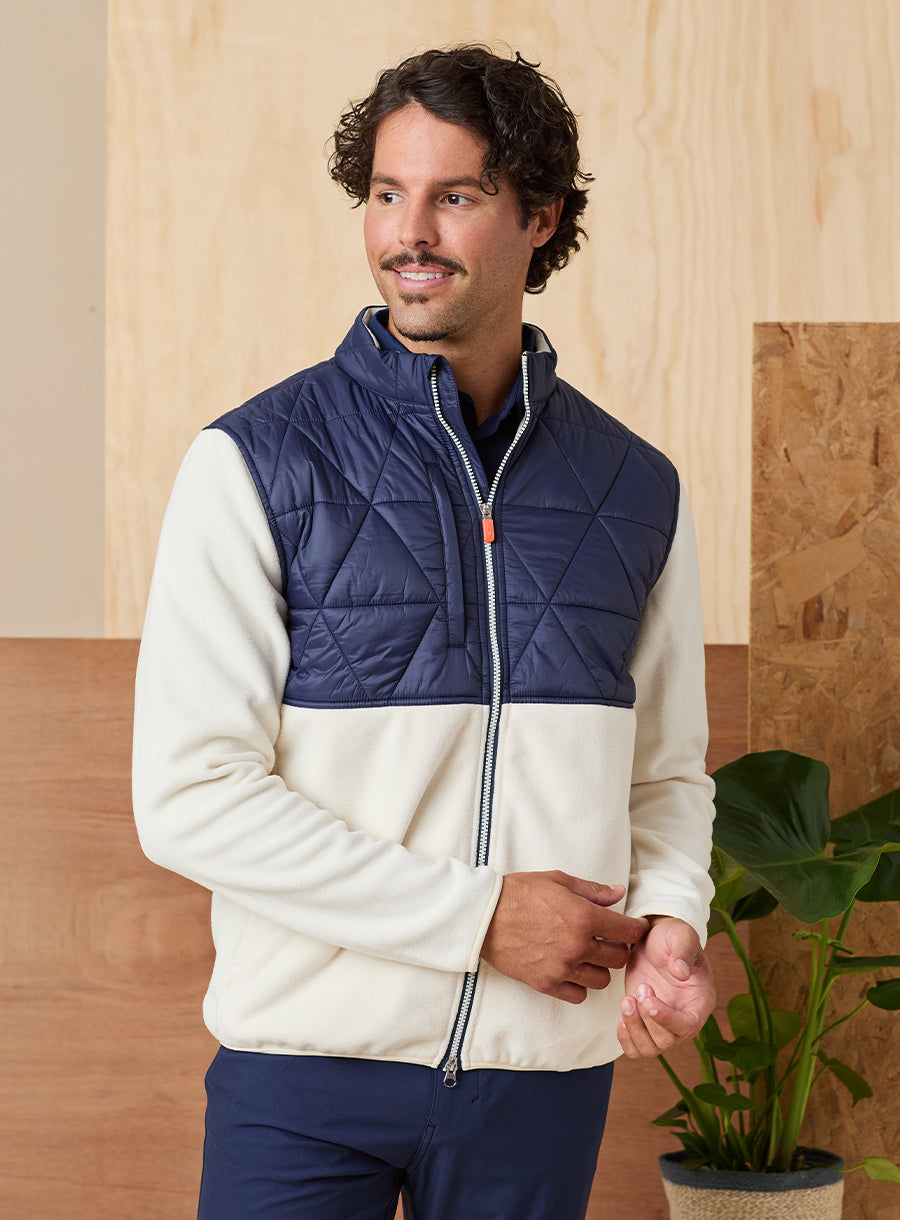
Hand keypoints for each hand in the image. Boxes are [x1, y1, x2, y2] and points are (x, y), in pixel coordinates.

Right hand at [480, 871, 649, 1003]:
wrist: (483, 915)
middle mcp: (577, 946)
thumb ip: (593, 890)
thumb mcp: (558, 881)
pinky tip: (571, 970)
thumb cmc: (519, 892)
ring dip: (600, 967)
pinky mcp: (546, 983)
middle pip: (619, 958)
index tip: (635, 928)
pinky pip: (578, 995)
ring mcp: (562, 968)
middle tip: (608, 939)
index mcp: (584, 917)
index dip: (636, 928)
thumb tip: (619, 893)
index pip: (628, 931)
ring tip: (588, 955)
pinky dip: (579, 985)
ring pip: (602, 980)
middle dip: (618, 947)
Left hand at [617, 916, 715, 1057]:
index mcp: (700, 1000)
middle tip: (639, 987)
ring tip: (626, 999)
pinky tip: (621, 1013)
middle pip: (667, 1041)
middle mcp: (684, 1017)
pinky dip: (625, 1038)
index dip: (668, 1020)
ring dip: (633, 1028)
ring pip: (650, 1049)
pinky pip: (635, 1048)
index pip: (689, 1026)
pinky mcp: (644, 1022)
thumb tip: (682, 973)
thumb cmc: (671, 936)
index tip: (648, 1001)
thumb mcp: (680, 935)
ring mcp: (663, 1022)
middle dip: (646, 1019)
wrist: (652, 938)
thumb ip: (683, 951)